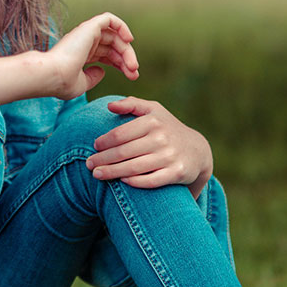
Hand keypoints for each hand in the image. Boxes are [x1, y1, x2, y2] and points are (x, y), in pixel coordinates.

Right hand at [47, 13, 138, 99]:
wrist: (52, 75)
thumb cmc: (62, 83)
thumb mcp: (81, 84)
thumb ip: (92, 78)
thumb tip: (102, 71)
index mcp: (80, 55)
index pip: (106, 55)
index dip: (121, 65)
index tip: (132, 77)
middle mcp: (83, 43)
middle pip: (113, 46)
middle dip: (126, 59)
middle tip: (134, 73)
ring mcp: (85, 34)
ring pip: (114, 35)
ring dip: (127, 50)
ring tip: (133, 66)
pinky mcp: (89, 27)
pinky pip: (109, 19)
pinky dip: (121, 26)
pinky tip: (129, 40)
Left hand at [85, 97, 212, 198]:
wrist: (197, 150)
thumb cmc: (166, 128)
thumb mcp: (153, 110)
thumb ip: (131, 104)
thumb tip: (110, 106)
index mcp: (153, 121)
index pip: (120, 134)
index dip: (104, 142)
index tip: (94, 147)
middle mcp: (161, 138)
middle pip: (124, 152)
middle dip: (103, 159)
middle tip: (88, 165)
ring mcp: (170, 156)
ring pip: (134, 167)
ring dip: (112, 172)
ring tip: (97, 175)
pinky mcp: (177, 173)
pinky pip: (151, 180)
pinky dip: (135, 182)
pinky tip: (122, 181)